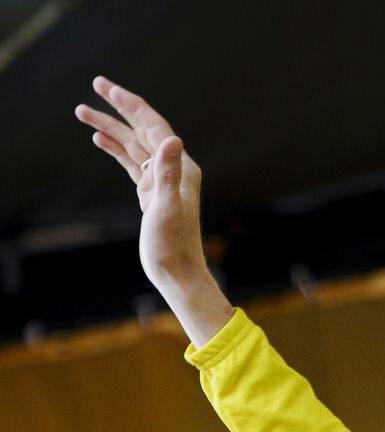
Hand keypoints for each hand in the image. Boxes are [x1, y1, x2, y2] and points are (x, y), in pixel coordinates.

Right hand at [76, 76, 231, 343]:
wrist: (178, 272)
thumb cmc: (173, 245)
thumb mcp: (166, 207)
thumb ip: (168, 173)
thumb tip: (172, 140)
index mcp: (181, 167)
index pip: (153, 126)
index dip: (130, 104)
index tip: (106, 88)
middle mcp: (174, 169)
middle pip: (143, 129)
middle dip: (118, 106)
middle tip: (95, 84)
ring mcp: (161, 181)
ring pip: (133, 145)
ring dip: (109, 126)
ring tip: (81, 110)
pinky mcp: (151, 193)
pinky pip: (132, 163)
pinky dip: (116, 148)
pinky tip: (99, 138)